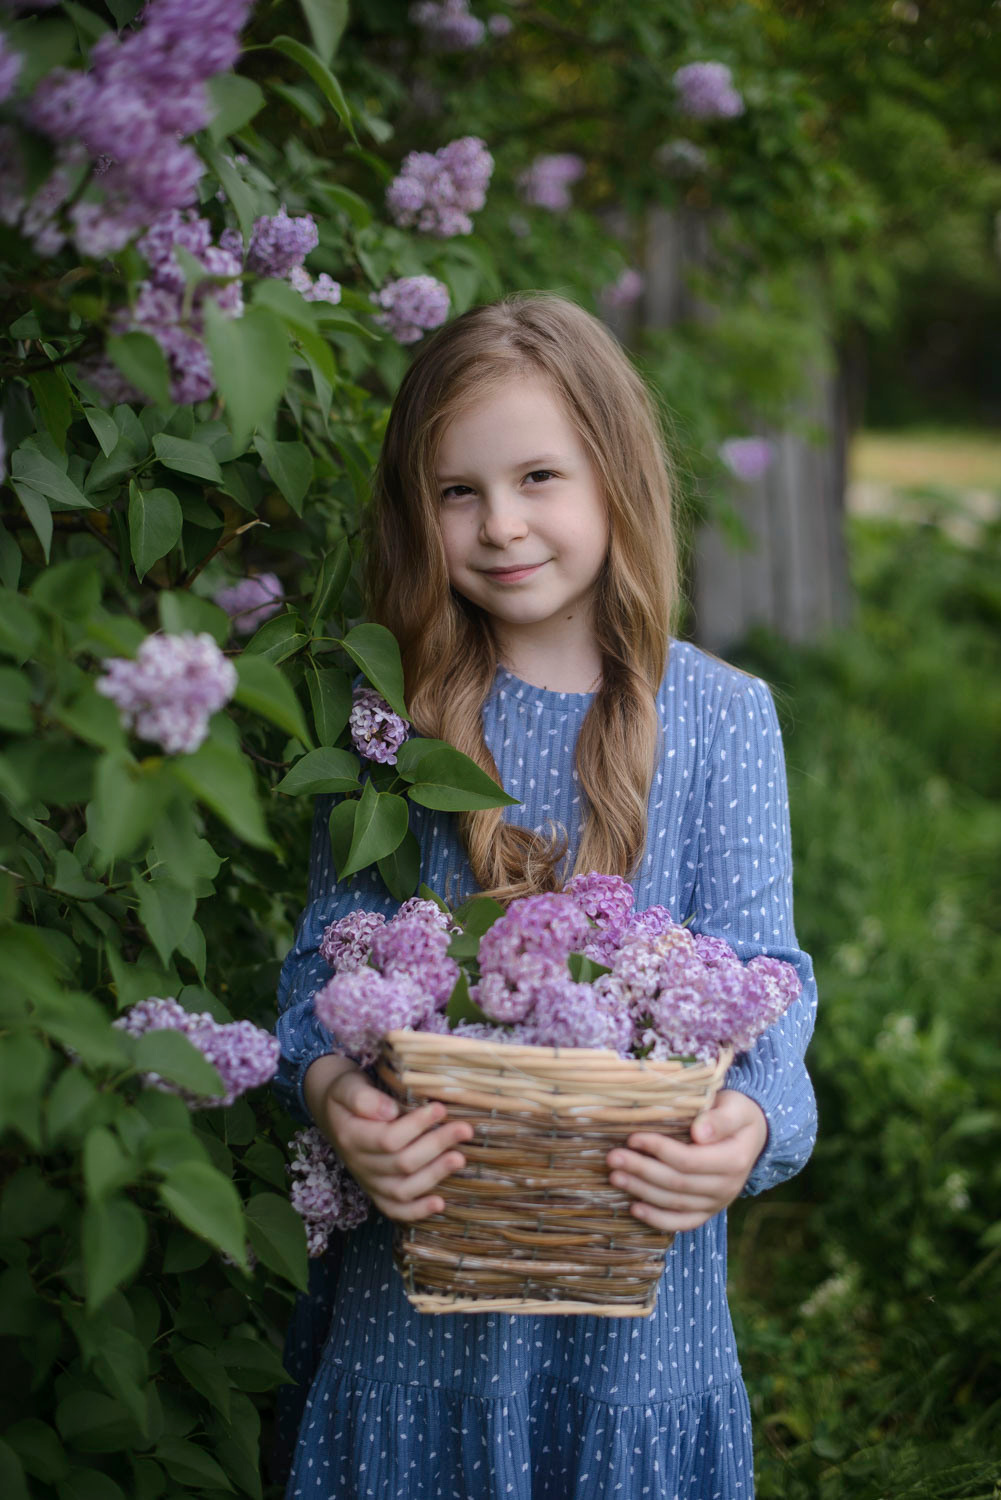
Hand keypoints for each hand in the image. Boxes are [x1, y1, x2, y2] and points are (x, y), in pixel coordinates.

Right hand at [304, 1054, 472, 1222]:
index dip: (417, 1126)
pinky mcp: (378, 1192)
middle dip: (436, 1146)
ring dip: (434, 1175)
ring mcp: (369, 1182)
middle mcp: (360, 1164)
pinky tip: (440, 1204)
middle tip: (464, 1129)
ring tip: (460, 1159)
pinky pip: (395, 1210)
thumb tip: (390, 1111)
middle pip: (402, 1163)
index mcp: (351, 1137)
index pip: (388, 1139)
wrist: (335, 1113)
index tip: (440, 1108)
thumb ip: (362, 1098)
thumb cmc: (348, 1094)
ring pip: (402, 1189)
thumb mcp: (347, 1087)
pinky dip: (417, 1211)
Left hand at [606, 1089, 767, 1233]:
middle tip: (613, 1158)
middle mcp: (727, 1187)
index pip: (689, 1160)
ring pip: (674, 1203)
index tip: (633, 1137)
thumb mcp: (735, 1108)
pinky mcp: (708, 1211)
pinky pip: (682, 1222)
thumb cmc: (737, 1114)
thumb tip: (699, 1133)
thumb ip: (719, 1119)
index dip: (659, 1150)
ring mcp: (718, 1203)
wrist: (752, 1134)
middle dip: (642, 1171)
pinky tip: (634, 1208)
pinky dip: (657, 1219)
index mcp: (734, 1160)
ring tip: (615, 1177)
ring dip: (642, 1191)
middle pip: (677, 1183)